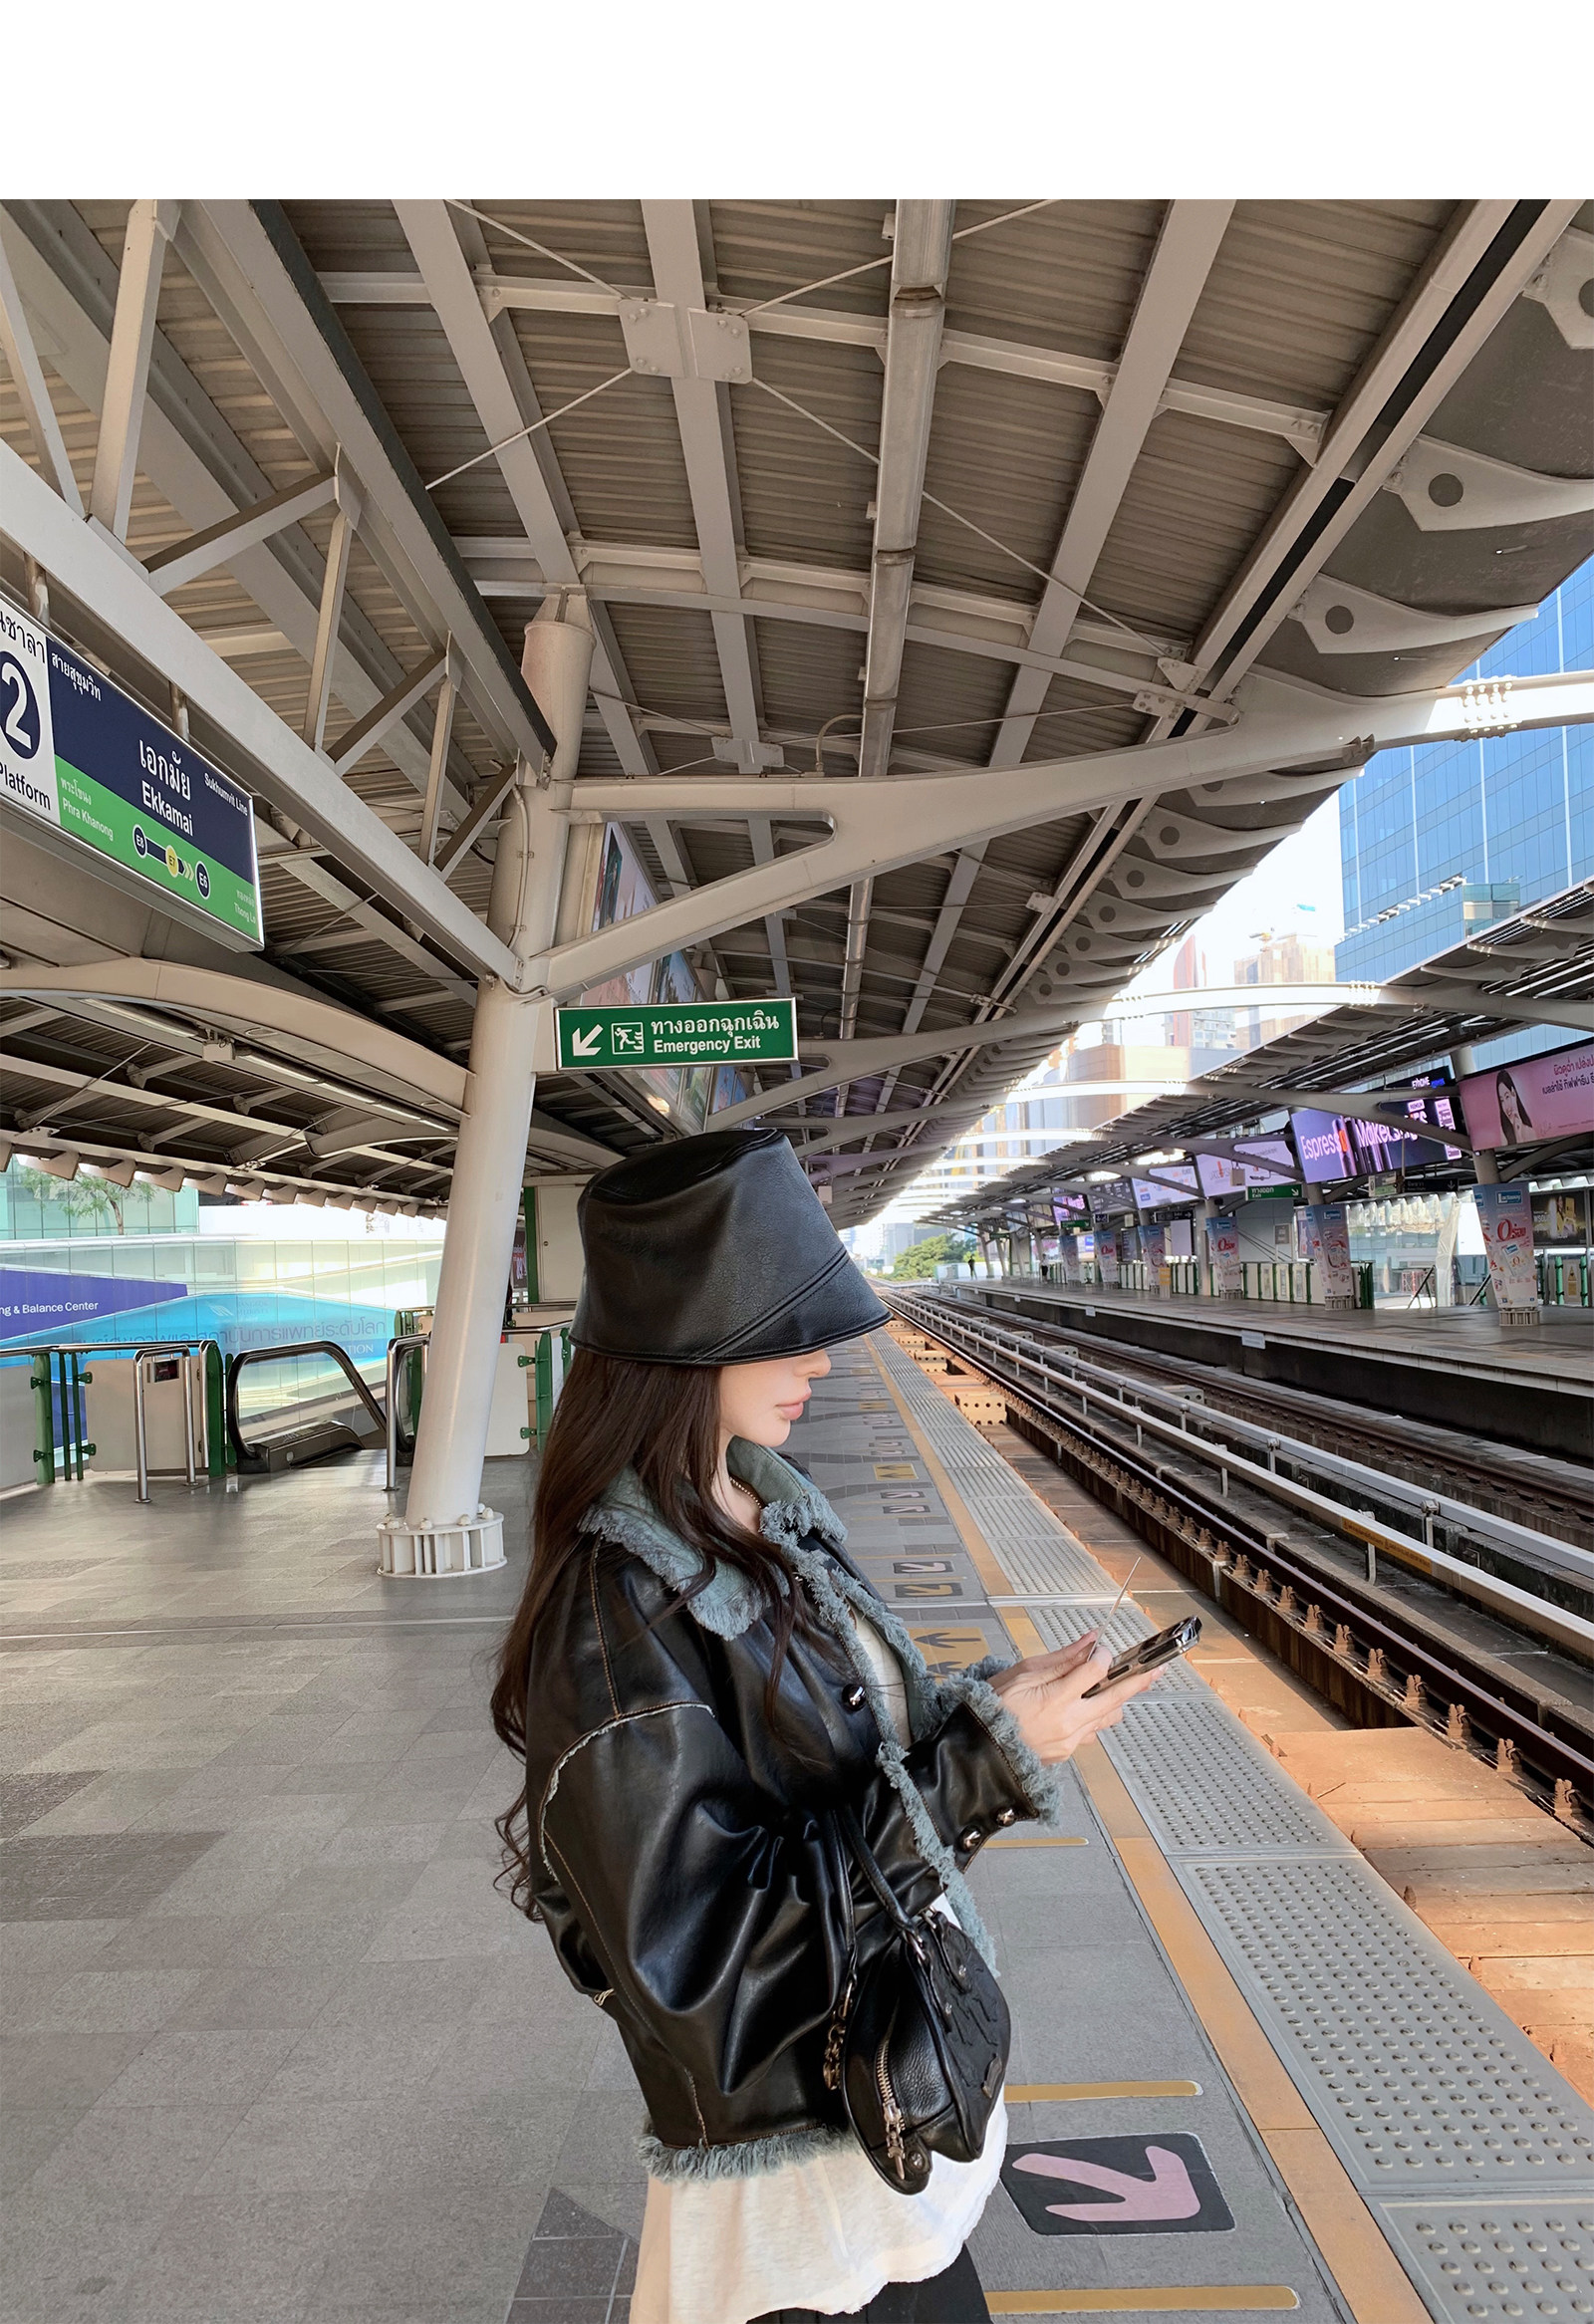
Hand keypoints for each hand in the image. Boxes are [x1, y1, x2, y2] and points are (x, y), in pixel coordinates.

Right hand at [988, 1630, 1159, 1762]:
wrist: (978, 1748)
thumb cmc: (992, 1708)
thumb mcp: (1021, 1673)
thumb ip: (1061, 1659)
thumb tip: (1089, 1641)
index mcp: (1054, 1699)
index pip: (1095, 1671)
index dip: (1103, 1656)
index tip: (1103, 1649)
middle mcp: (1068, 1723)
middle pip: (1115, 1698)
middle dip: (1137, 1682)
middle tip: (1155, 1670)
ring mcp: (1070, 1741)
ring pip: (1107, 1719)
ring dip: (1116, 1702)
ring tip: (1121, 1688)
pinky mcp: (1067, 1752)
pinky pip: (1091, 1733)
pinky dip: (1093, 1718)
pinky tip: (1086, 1708)